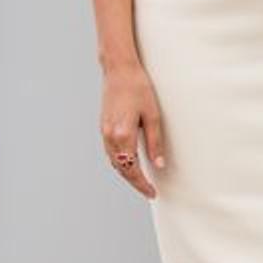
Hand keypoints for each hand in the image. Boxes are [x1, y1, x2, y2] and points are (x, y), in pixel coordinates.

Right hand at [100, 61, 164, 198]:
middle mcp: (110, 136)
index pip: (132, 169)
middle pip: (121, 169)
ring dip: (126, 173)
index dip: (142, 183)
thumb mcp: (152, 115)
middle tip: (149, 191)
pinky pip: (110, 152)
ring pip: (114, 161)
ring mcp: (104, 131)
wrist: (119, 70)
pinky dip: (119, 161)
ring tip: (141, 180)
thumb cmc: (138, 88)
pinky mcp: (103, 126)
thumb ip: (154, 142)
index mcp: (123, 135)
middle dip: (135, 182)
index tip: (152, 193)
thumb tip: (158, 164)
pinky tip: (129, 163)